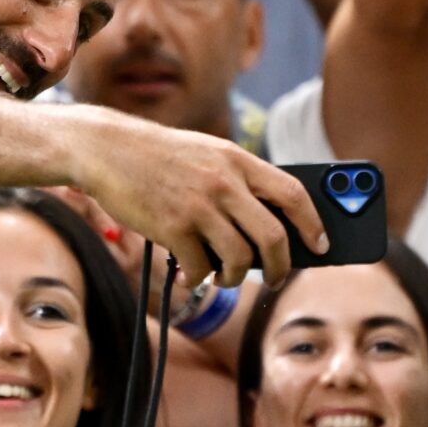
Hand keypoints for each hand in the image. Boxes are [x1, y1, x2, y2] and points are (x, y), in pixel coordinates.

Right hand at [65, 110, 326, 289]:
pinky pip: (200, 267)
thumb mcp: (208, 155)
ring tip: (223, 275)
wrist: (107, 149)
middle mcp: (224, 182)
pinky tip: (189, 271)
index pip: (293, 194)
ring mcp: (199, 206)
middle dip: (280, 266)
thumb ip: (238, 183)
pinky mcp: (172, 228)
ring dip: (234, 277)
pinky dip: (198, 276)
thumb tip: (269, 229)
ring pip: (239, 259)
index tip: (320, 244)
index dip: (312, 224)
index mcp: (238, 160)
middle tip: (275, 277)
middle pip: (273, 236)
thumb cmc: (161, 157)